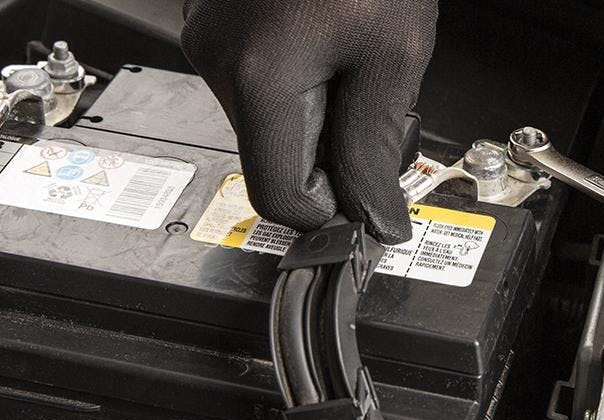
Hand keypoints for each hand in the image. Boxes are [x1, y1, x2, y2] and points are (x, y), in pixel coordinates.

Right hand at [180, 0, 436, 243]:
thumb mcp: (392, 54)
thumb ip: (377, 146)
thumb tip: (374, 215)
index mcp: (257, 77)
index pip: (278, 196)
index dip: (332, 210)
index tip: (369, 203)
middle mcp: (218, 59)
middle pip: (273, 156)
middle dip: (331, 152)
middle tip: (382, 106)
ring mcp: (211, 37)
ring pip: (268, 119)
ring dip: (320, 111)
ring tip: (361, 57)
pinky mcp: (219, 21)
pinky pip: (262, 80)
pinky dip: (304, 80)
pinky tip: (337, 39)